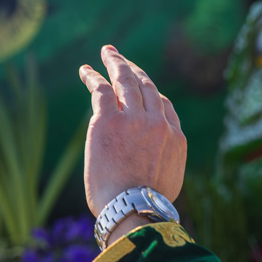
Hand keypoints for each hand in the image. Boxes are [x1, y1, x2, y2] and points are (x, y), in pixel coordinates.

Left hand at [79, 45, 186, 218]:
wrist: (136, 209)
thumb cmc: (147, 207)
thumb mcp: (167, 183)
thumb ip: (162, 166)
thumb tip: (152, 173)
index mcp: (176, 139)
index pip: (164, 106)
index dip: (151, 94)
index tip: (142, 89)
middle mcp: (159, 123)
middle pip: (148, 87)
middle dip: (135, 70)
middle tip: (124, 60)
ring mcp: (135, 119)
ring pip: (126, 81)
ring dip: (117, 63)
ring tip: (108, 52)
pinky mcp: (109, 120)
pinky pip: (102, 90)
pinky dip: (94, 77)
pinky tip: (85, 70)